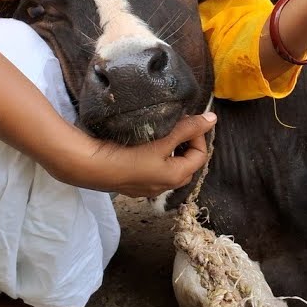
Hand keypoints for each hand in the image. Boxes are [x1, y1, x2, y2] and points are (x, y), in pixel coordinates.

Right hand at [46, 112, 215, 195]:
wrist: (93, 167)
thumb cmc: (130, 154)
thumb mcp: (163, 140)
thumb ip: (188, 128)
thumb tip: (213, 119)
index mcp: (177, 176)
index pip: (201, 154)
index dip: (198, 135)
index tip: (187, 120)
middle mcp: (166, 186)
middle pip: (187, 162)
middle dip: (186, 143)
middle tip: (176, 125)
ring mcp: (149, 188)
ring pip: (170, 166)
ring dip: (170, 149)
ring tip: (161, 132)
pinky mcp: (135, 185)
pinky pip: (154, 170)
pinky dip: (156, 156)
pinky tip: (145, 145)